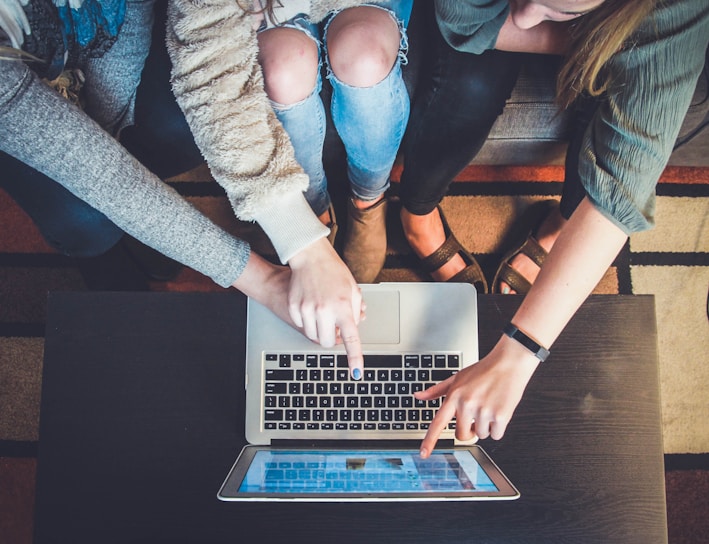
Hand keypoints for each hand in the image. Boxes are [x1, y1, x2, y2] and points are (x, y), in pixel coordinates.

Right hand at [286, 238, 364, 377]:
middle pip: (327, 342)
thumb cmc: (334, 271)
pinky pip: (301, 325)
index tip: (357, 373)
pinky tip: (311, 305)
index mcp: (343, 307)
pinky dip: (307, 321)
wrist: (310, 257)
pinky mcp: (294, 307)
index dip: (354, 358)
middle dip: (331, 338)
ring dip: (319, 330)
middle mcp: (324, 310)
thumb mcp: (353, 290)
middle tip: (334, 326)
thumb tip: (354, 328)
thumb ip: (355, 312)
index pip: (351, 339)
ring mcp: (307, 309)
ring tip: (323, 312)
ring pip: (312, 336)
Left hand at [415, 336, 538, 457]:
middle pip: (462, 435)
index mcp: (454, 396)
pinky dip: (498, 427)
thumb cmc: (483, 370)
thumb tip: (418, 396)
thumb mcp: (457, 377)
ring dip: (486, 426)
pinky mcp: (500, 416)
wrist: (508, 363)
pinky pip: (496, 435)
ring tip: (489, 406)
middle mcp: (467, 404)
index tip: (423, 454)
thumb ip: (436, 390)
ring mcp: (483, 411)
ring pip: (481, 435)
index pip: (438, 423)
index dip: (430, 440)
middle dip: (469, 430)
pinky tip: (499, 410)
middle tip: (476, 415)